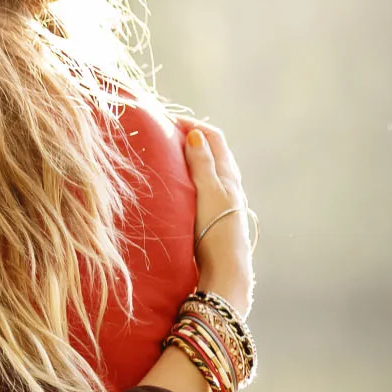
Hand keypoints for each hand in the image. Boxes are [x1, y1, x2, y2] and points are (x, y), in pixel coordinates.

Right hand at [182, 122, 252, 316]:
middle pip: (211, 151)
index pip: (213, 137)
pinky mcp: (213, 216)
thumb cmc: (216, 229)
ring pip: (207, 169)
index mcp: (227, 174)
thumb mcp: (208, 191)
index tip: (166, 121)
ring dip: (189, 157)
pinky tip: (175, 187)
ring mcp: (222, 201)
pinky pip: (201, 186)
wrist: (224, 270)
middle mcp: (228, 185)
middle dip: (189, 138)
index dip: (192, 124)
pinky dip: (188, 176)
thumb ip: (202, 163)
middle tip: (163, 134)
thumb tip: (195, 134)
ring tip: (166, 156)